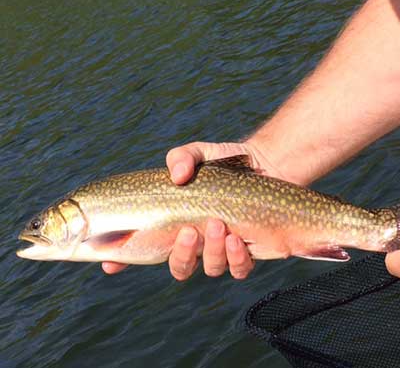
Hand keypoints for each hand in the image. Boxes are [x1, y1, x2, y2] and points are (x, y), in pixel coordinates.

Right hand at [102, 140, 281, 279]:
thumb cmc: (226, 162)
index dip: (123, 259)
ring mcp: (221, 250)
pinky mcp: (246, 253)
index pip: (144, 246)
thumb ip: (182, 157)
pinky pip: (238, 269)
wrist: (266, 166)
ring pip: (209, 269)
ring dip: (211, 251)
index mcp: (176, 223)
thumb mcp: (201, 153)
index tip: (110, 262)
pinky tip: (237, 238)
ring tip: (219, 224)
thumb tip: (176, 175)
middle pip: (179, 267)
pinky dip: (236, 258)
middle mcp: (197, 242)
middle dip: (181, 255)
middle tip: (189, 231)